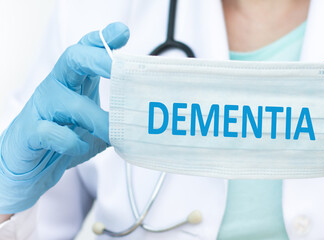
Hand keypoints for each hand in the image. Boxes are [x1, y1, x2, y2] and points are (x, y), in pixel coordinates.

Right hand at [0, 23, 129, 213]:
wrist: (24, 167)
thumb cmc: (62, 140)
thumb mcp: (93, 126)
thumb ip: (116, 121)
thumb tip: (146, 124)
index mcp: (74, 82)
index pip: (86, 51)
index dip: (103, 40)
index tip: (122, 32)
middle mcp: (57, 88)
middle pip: (73, 59)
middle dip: (97, 59)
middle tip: (116, 66)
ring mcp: (42, 109)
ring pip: (68, 102)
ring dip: (96, 118)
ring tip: (113, 131)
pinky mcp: (30, 133)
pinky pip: (50, 132)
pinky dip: (70, 141)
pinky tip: (80, 147)